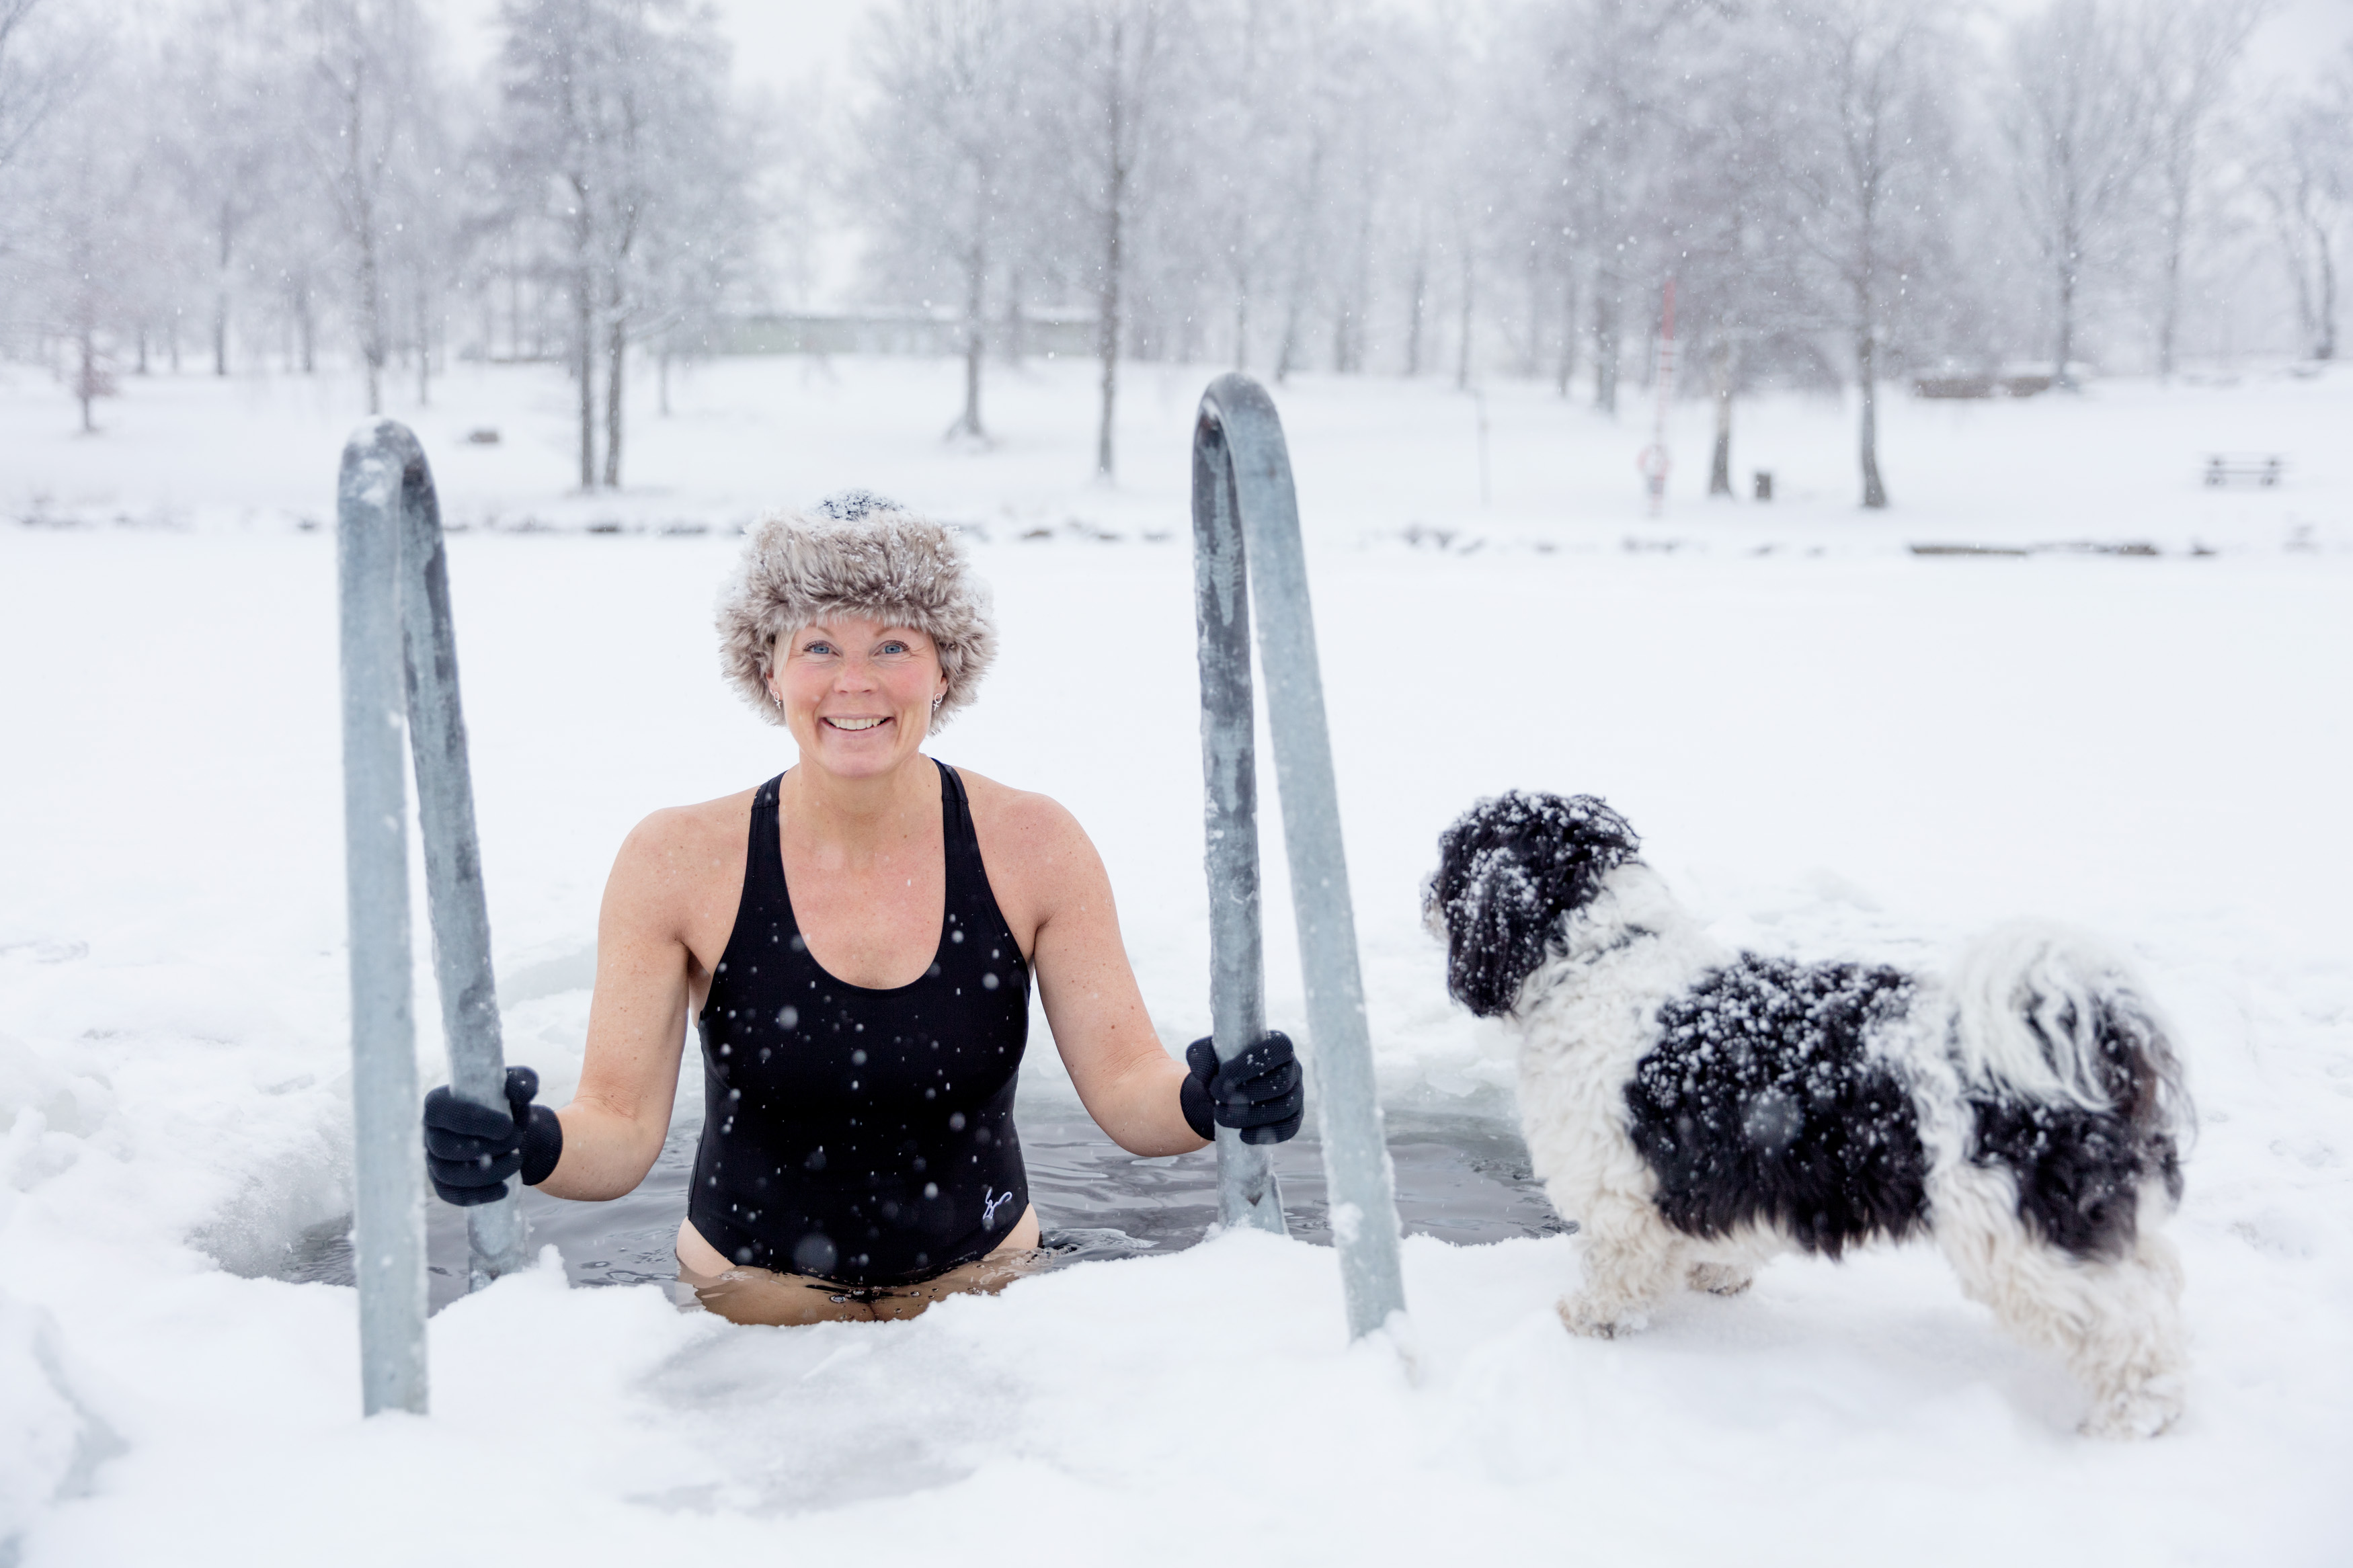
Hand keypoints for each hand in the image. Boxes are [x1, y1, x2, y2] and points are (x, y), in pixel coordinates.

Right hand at [421, 1066, 563, 1205]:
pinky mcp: (441, 1182)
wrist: (509, 1131)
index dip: (472, 1121)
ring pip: (446, 1174)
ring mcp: (432, 1159)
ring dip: (485, 1173)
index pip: (440, 1111)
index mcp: (438, 1103)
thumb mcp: (517, 1086)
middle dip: (485, 1147)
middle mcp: (428, 1132)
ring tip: (517, 1161)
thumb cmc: (506, 1103)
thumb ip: (521, 1082)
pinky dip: (477, 1195)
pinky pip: (450, 1195)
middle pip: (442, 1147)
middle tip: (517, 1139)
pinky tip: (503, 1189)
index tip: (507, 1126)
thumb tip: (521, 1090)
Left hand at [1180, 1031, 1304, 1145]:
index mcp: (1278, 1044)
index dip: (1250, 1065)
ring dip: (1251, 1116)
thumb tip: (1206, 1073)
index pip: (1276, 1049)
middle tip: (1217, 1099)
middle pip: (1281, 1082)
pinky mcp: (1295, 1116)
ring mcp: (1297, 1093)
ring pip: (1284, 1107)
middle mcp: (1293, 1067)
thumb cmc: (1220, 1066)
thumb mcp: (1206, 1055)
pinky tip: (1243, 1135)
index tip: (1221, 1077)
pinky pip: (1290, 1128)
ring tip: (1222, 1118)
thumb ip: (1202, 1057)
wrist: (1226, 1091)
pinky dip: (1266, 1133)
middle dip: (1247, 1094)